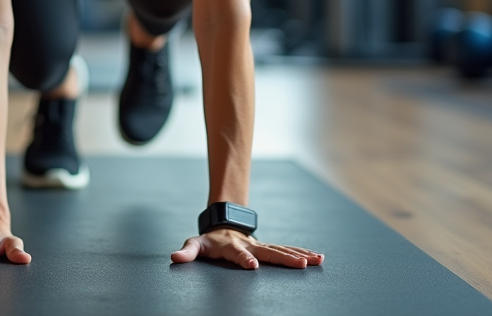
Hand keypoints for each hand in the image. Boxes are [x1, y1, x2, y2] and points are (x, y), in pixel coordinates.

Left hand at [171, 229, 323, 269]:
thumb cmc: (210, 241)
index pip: (238, 253)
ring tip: (316, 260)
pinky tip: (317, 257)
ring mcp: (261, 245)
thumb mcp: (196, 244)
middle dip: (284, 258)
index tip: (253, 265)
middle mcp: (250, 245)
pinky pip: (287, 249)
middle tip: (300, 264)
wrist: (222, 226)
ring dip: (299, 255)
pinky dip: (302, 252)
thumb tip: (174, 257)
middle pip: (269, 251)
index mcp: (232, 246)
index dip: (244, 258)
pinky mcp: (269, 248)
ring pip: (282, 249)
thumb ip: (187, 251)